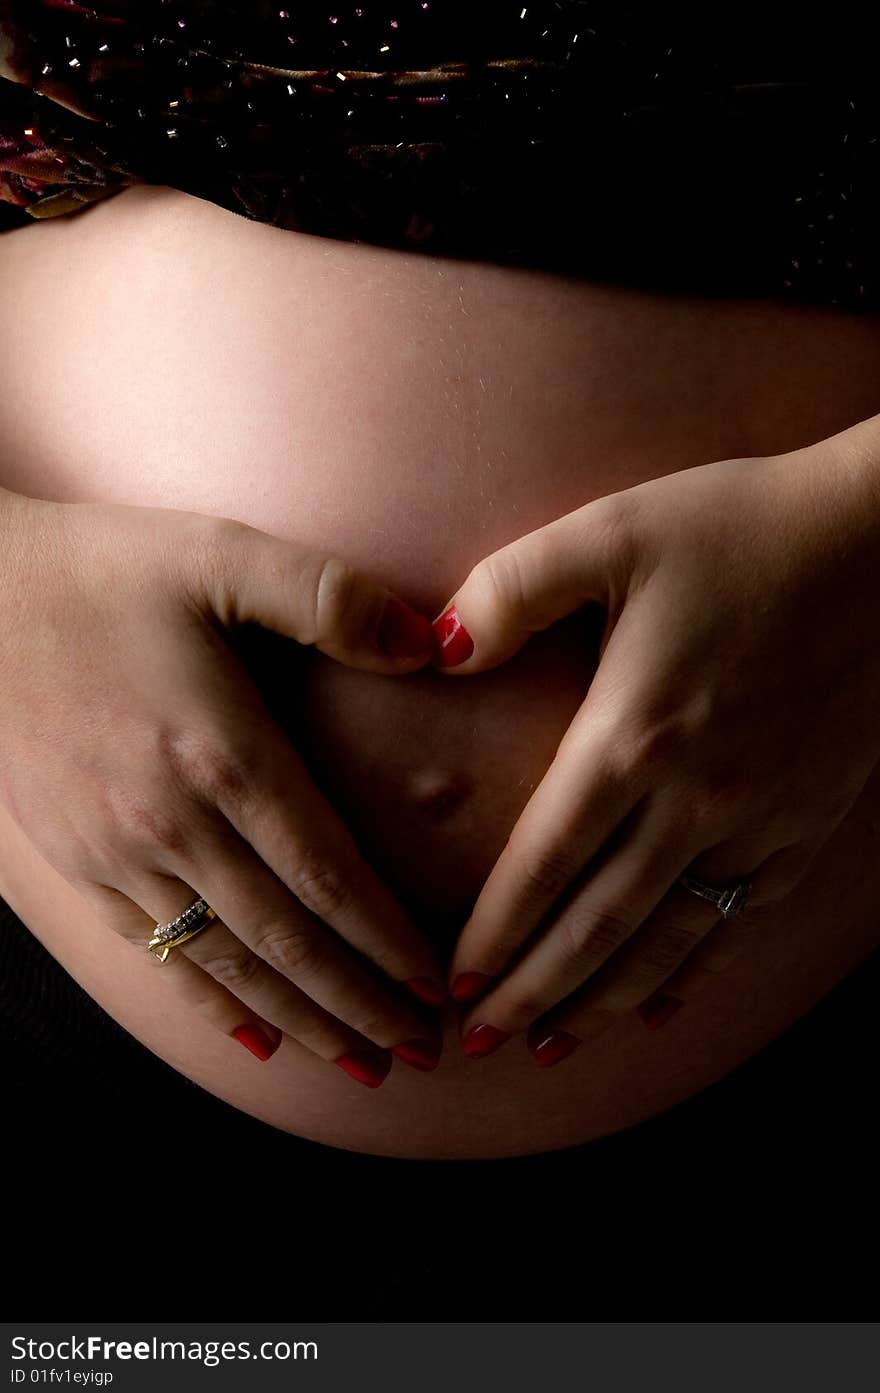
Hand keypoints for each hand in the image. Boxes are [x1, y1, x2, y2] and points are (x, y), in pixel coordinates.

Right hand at [0, 487, 445, 1086]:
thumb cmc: (104, 570)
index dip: (388, 939)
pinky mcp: (75, 862)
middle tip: (423, 1050)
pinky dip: (211, 1003)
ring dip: (302, 1020)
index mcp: (221, 752)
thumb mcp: (220, 552)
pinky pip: (154, 953)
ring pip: (227, 964)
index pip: (327, 874)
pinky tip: (254, 1038)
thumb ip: (330, 597)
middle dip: (361, 1003)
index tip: (439, 982)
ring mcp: (116, 852)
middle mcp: (170, 822)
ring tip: (362, 1065)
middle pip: (286, 940)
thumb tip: (434, 644)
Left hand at [429, 422, 879, 1064]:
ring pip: (668, 943)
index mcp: (633, 736)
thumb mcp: (610, 531)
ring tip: (548, 1045)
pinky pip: (742, 923)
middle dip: (529, 993)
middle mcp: (697, 800)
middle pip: (597, 927)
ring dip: (602, 1003)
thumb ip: (510, 590)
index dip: (491, 935)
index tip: (448, 984)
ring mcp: (759, 820)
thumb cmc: (739, 527)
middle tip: (474, 1044)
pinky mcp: (806, 822)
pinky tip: (661, 1006)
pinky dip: (695, 974)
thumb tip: (436, 651)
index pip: (543, 866)